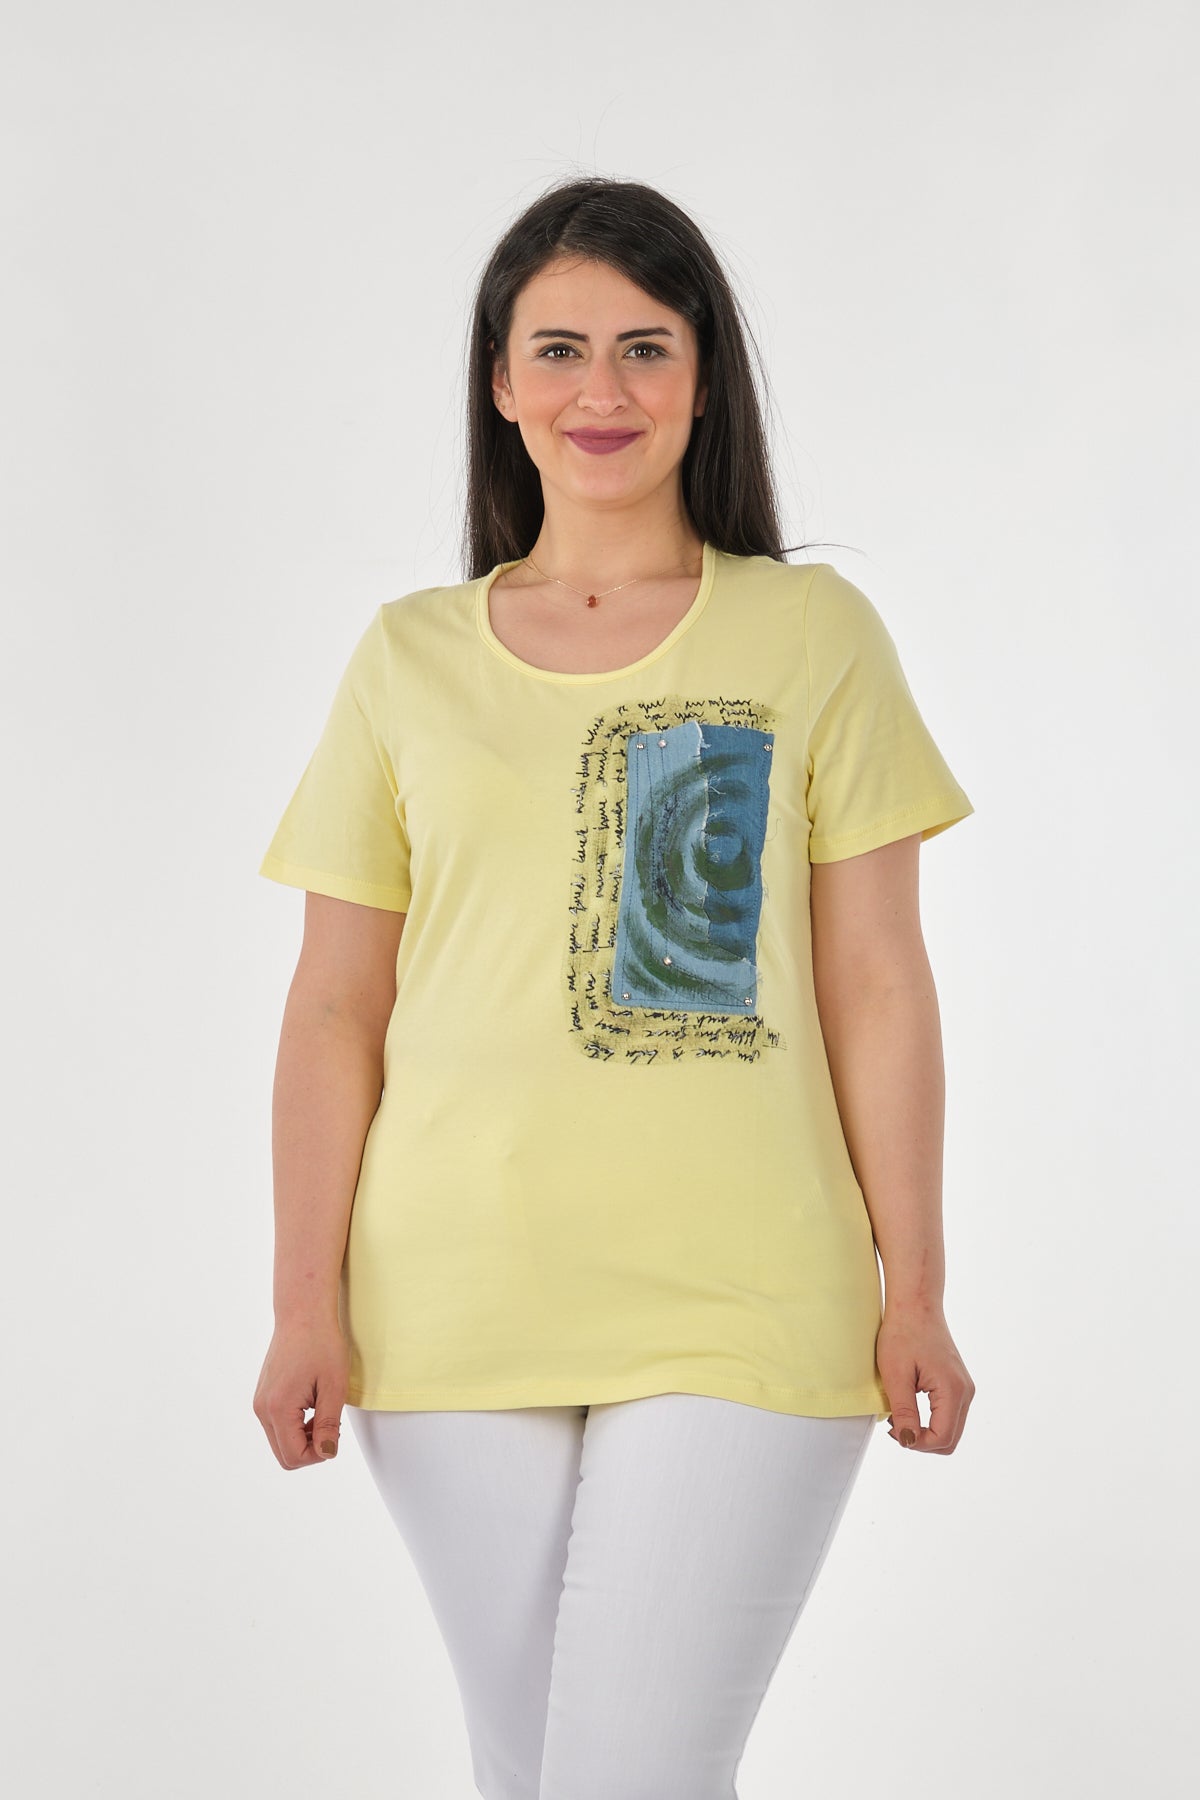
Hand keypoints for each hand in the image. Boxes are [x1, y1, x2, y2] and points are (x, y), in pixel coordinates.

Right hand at [253, 1318, 349, 1470]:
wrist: (303, 1314)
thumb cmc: (322, 1344)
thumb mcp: (334, 1386)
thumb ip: (328, 1424)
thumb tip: (327, 1453)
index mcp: (278, 1408)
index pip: (294, 1456)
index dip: (320, 1454)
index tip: (336, 1432)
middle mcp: (262, 1409)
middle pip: (284, 1456)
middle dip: (311, 1449)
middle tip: (332, 1424)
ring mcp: (259, 1403)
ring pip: (280, 1442)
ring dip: (304, 1438)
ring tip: (323, 1412)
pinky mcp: (263, 1396)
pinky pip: (277, 1426)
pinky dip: (296, 1426)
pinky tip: (312, 1406)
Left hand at [876, 1303, 974, 1453]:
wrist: (915, 1304)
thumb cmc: (903, 1333)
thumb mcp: (896, 1375)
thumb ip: (905, 1411)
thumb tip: (908, 1441)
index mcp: (953, 1390)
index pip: (942, 1438)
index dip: (916, 1443)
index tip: (893, 1430)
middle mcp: (965, 1392)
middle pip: (951, 1439)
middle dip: (922, 1441)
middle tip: (895, 1426)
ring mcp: (964, 1388)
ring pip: (951, 1429)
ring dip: (926, 1431)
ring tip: (898, 1416)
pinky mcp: (957, 1384)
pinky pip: (949, 1414)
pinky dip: (930, 1420)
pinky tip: (908, 1406)